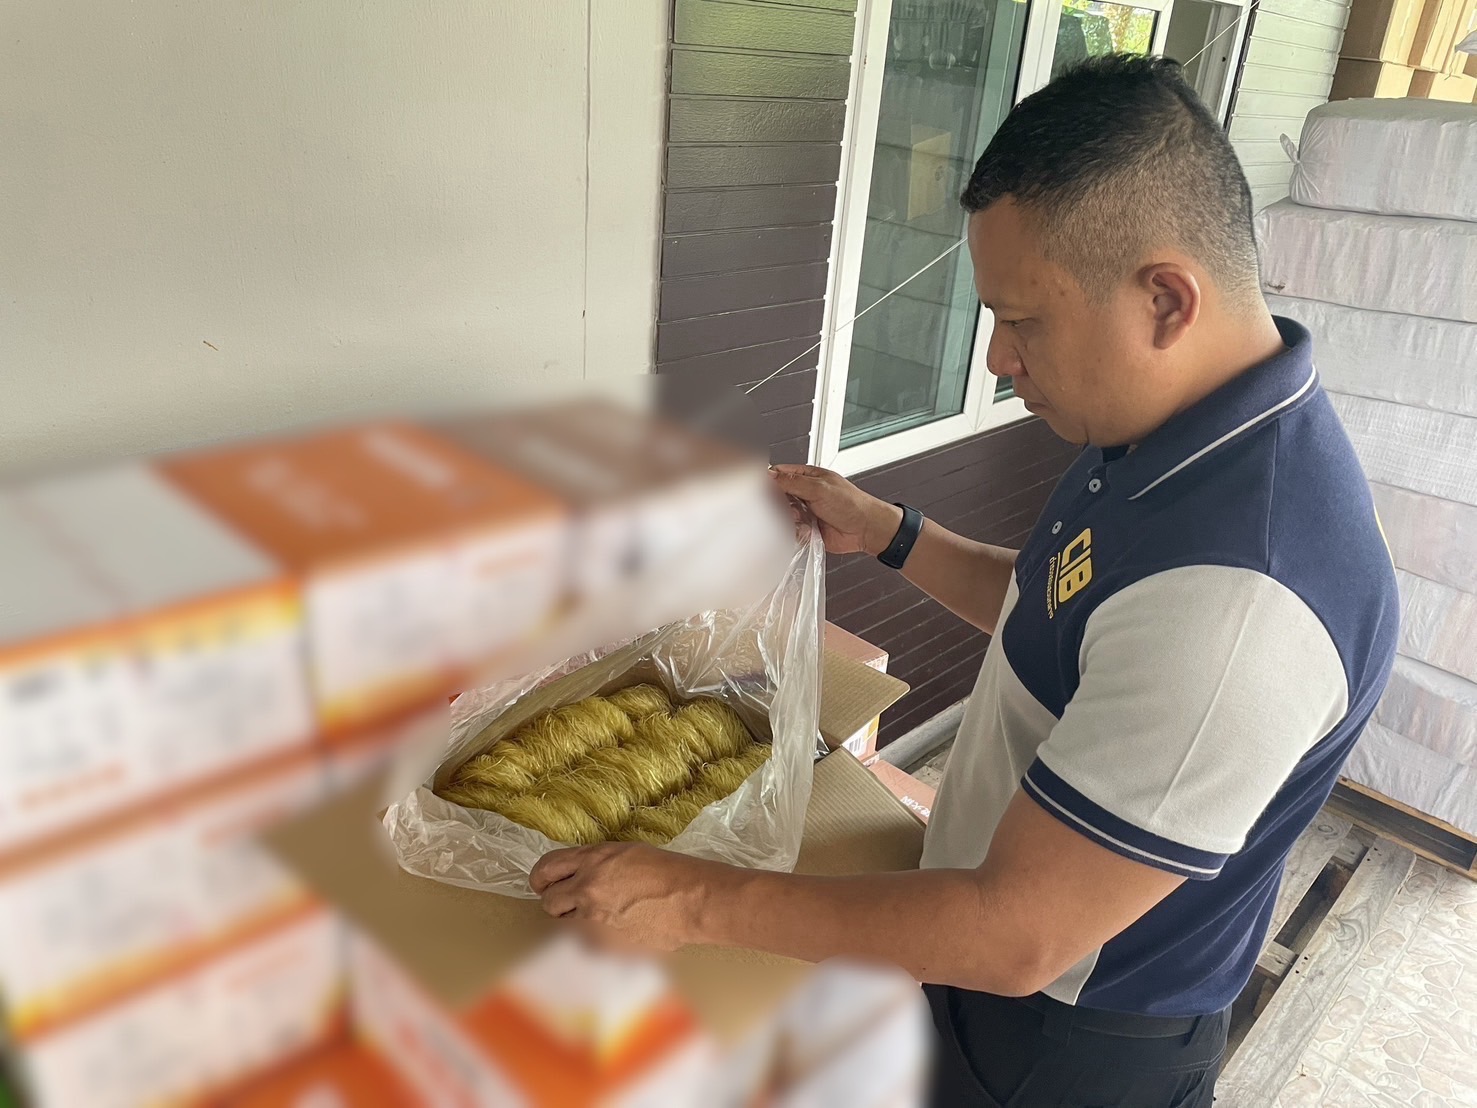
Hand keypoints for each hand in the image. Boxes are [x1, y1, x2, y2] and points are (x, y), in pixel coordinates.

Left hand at [530, 842, 720, 951]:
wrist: (692, 901)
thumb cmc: (666, 871)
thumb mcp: (625, 853)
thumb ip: (593, 864)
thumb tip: (572, 876)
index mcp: (592, 861)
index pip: (545, 868)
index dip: (541, 877)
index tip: (543, 883)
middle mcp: (586, 890)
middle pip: (549, 901)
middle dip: (559, 901)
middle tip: (576, 900)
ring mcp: (593, 922)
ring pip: (566, 926)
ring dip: (578, 921)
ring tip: (606, 916)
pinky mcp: (604, 947)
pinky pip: (587, 944)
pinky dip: (597, 938)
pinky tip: (620, 930)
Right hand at [769, 464, 902, 556]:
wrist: (866, 529)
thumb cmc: (851, 504)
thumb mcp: (819, 488)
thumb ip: (793, 482)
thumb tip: (770, 475)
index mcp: (808, 477)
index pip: (780, 473)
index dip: (768, 479)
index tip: (759, 488)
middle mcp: (805, 493)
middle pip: (778, 495)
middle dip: (777, 503)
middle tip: (784, 506)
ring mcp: (806, 511)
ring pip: (782, 515)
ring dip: (787, 518)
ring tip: (799, 519)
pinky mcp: (807, 528)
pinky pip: (791, 531)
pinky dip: (795, 532)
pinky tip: (806, 530)